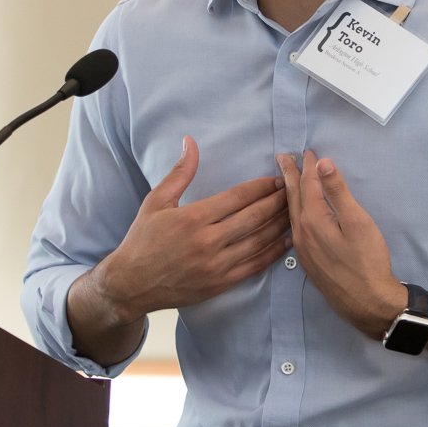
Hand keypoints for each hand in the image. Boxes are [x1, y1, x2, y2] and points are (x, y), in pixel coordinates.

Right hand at [91, 136, 290, 323]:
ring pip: (259, 241)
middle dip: (277, 202)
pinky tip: (286, 241)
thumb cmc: (142, 240)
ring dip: (280, 225)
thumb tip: (190, 142)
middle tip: (293, 191)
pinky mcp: (221, 283)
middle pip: (254, 218)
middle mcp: (207, 242)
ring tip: (296, 211)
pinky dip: (274, 253)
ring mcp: (216, 265)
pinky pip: (255, 266)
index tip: (277, 178)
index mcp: (193, 218)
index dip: (262, 187)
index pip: (238, 197)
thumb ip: (179, 172)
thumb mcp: (156, 201)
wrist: (131, 285)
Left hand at [277, 150, 405, 338]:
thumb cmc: (368, 260)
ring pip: (291, 214)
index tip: (306, 151)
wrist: (368, 303)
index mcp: (313, 220)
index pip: (307, 185)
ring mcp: (302, 249)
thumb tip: (322, 163)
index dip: (308, 167)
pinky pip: (294, 229)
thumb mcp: (357, 221)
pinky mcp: (307, 262)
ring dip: (289, 193)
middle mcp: (301, 233)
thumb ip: (338, 192)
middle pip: (292, 197)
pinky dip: (293, 212)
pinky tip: (294, 214)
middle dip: (289, 175)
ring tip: (285, 180)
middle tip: (282, 157)